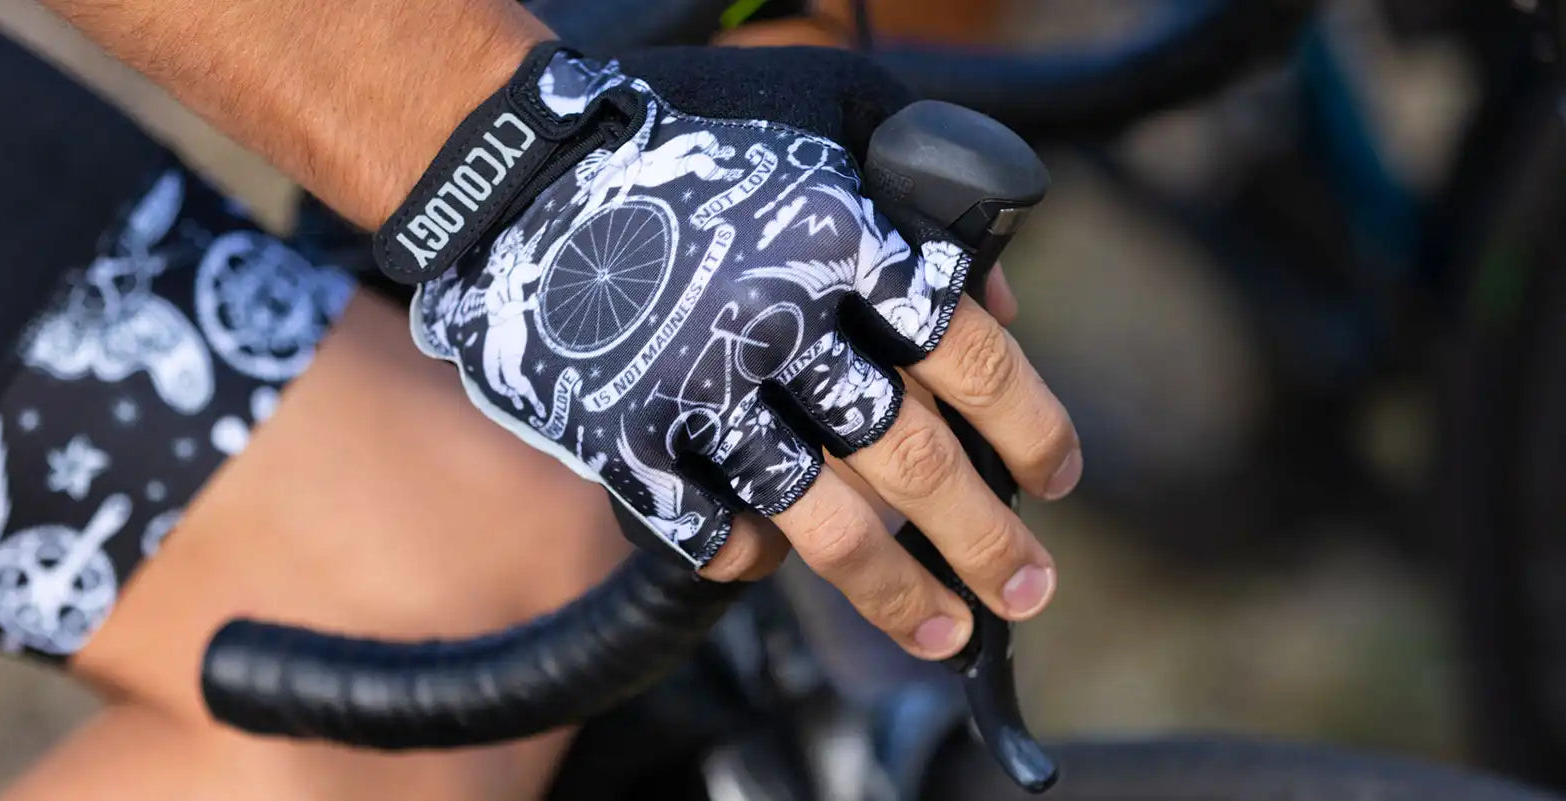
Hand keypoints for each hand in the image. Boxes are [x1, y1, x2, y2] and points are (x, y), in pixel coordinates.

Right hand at [409, 46, 1079, 660]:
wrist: (512, 170)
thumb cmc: (681, 136)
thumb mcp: (826, 114)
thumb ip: (922, 194)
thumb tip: (994, 309)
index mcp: (838, 237)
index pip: (969, 357)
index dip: (1031, 426)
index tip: (1058, 477)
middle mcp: (778, 324)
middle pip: (914, 460)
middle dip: (986, 541)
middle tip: (1030, 591)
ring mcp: (697, 392)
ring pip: (824, 523)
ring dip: (894, 591)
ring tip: (944, 632)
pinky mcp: (624, 440)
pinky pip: (712, 531)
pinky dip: (755, 557)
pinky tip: (782, 564)